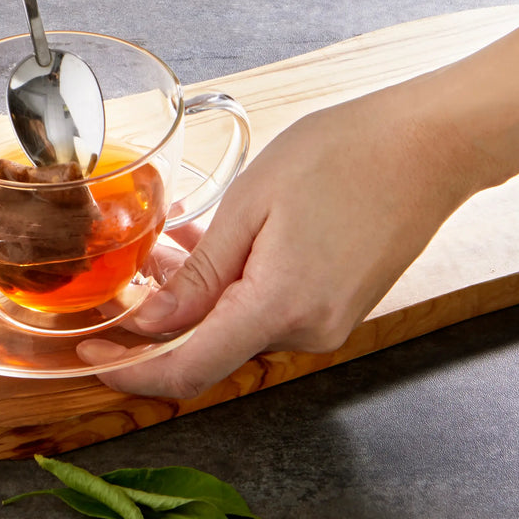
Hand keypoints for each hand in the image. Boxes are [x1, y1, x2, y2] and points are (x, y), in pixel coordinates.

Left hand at [78, 79, 479, 396]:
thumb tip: (151, 323)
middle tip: (132, 266)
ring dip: (197, 292)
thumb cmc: (341, 157)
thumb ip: (199, 275)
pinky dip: (233, 286)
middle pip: (209, 345)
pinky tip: (217, 242)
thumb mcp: (250, 205)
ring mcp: (328, 323)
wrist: (427, 146)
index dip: (131, 373)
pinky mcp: (338, 307)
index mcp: (280, 308)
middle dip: (162, 312)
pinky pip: (267, 310)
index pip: (188, 369)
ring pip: (236, 324)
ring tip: (175, 237)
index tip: (91, 358)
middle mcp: (308, 332)